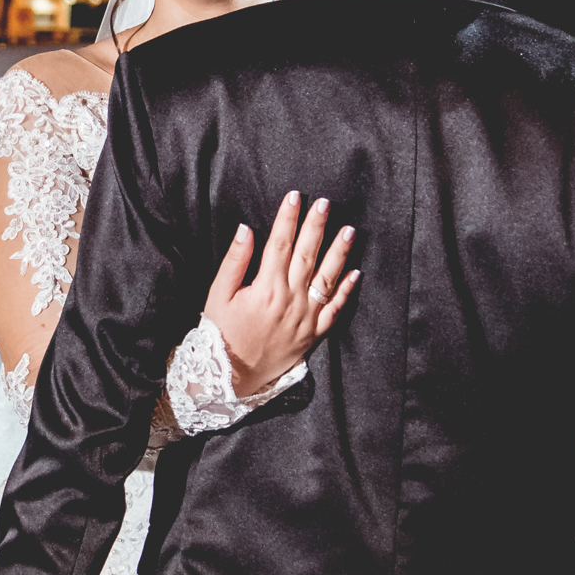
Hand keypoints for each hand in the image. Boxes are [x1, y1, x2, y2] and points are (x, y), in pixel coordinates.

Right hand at [202, 191, 359, 396]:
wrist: (232, 377)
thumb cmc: (221, 335)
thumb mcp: (218, 296)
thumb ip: (234, 262)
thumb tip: (246, 229)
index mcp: (265, 288)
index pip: (279, 243)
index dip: (288, 217)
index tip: (295, 197)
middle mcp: (290, 299)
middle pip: (306, 254)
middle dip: (317, 226)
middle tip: (326, 203)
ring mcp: (305, 317)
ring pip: (327, 278)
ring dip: (339, 252)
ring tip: (349, 230)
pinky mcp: (313, 334)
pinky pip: (335, 310)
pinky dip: (347, 291)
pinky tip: (356, 272)